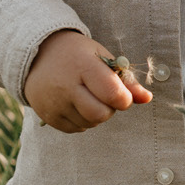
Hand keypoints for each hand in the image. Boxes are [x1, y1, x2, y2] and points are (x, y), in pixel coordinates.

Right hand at [24, 31, 152, 132]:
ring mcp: (55, 104)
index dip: (124, 98)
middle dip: (110, 109)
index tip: (121, 93)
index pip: (112, 94)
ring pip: (90, 124)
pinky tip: (76, 103)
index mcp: (83, 66)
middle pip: (101, 115)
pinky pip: (77, 129)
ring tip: (87, 95)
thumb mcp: (101, 58)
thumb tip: (147, 98)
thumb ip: (125, 80)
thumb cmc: (77, 55)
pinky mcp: (48, 117)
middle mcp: (66, 86)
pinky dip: (82, 120)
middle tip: (104, 95)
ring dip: (96, 114)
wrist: (37, 55)